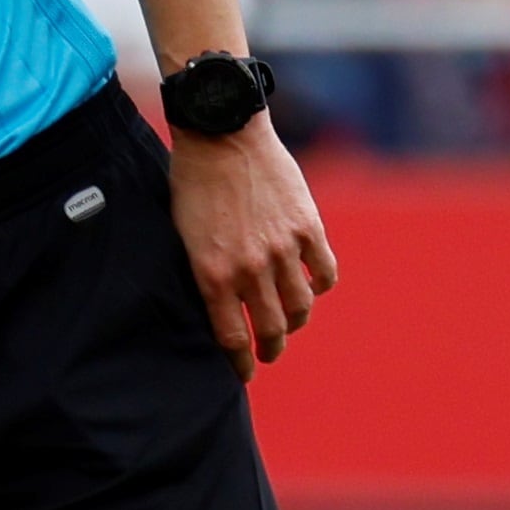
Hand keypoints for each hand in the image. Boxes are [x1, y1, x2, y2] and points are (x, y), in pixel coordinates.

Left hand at [169, 117, 337, 377]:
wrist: (221, 135)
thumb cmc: (193, 184)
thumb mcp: (185, 239)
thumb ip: (207, 274)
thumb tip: (221, 306)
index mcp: (213, 275)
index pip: (232, 337)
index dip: (240, 362)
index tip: (244, 374)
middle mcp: (250, 269)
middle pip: (272, 329)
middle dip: (270, 349)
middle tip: (268, 354)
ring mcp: (283, 249)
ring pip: (301, 306)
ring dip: (296, 322)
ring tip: (289, 324)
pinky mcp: (308, 227)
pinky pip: (325, 273)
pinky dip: (321, 286)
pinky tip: (312, 287)